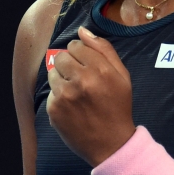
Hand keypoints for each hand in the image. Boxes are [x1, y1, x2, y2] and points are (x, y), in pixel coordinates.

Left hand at [46, 26, 135, 166]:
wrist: (111, 144)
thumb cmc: (118, 106)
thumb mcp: (122, 75)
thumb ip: (104, 49)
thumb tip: (83, 31)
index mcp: (100, 69)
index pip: (76, 45)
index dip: (81, 53)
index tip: (86, 64)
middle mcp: (81, 80)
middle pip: (61, 57)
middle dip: (69, 64)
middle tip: (80, 78)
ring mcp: (65, 96)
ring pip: (53, 73)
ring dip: (62, 79)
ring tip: (76, 93)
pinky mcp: (54, 110)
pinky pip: (51, 93)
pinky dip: (60, 97)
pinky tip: (73, 107)